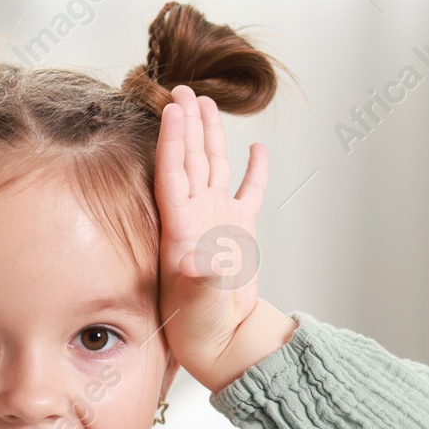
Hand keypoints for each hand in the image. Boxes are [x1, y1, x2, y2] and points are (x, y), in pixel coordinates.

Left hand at [154, 85, 288, 392]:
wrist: (220, 340)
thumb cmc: (200, 326)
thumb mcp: (197, 303)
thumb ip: (200, 281)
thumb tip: (200, 264)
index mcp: (181, 226)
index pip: (173, 172)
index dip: (172, 139)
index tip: (171, 108)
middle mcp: (197, 216)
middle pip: (191, 158)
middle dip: (187, 123)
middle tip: (181, 89)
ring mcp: (218, 220)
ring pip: (215, 166)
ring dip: (212, 135)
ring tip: (206, 103)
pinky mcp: (240, 231)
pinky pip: (248, 192)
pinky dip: (254, 170)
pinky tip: (256, 149)